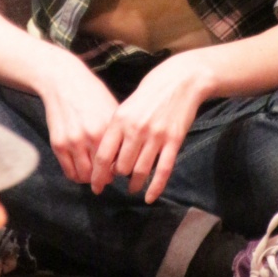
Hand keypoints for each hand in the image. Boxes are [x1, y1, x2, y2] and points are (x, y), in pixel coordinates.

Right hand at [39, 53, 118, 183]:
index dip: (120, 170)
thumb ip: (120, 134)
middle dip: (105, 178)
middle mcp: (89, 138)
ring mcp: (72, 142)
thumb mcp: (113, 110)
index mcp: (106, 129)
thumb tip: (129, 156)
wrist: (64, 82)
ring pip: (84, 176)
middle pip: (101, 174)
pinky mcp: (58, 144)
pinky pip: (68, 171)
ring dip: (90, 178)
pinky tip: (81, 169)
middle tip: (107, 175)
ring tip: (94, 173)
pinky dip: (76, 175)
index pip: (117, 163)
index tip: (120, 170)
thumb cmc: (92, 94)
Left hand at [90, 51, 212, 202]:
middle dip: (117, 177)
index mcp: (120, 120)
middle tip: (117, 181)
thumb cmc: (151, 91)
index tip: (95, 186)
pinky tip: (150, 197)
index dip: (98, 175)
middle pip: (121, 166)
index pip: (104, 155)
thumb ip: (117, 128)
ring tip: (132, 188)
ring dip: (134, 184)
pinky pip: (163, 170)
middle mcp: (136, 130)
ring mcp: (156, 136)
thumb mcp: (127, 105)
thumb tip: (108, 156)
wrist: (181, 80)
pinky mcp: (174, 141)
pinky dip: (155, 187)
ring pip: (140, 171)